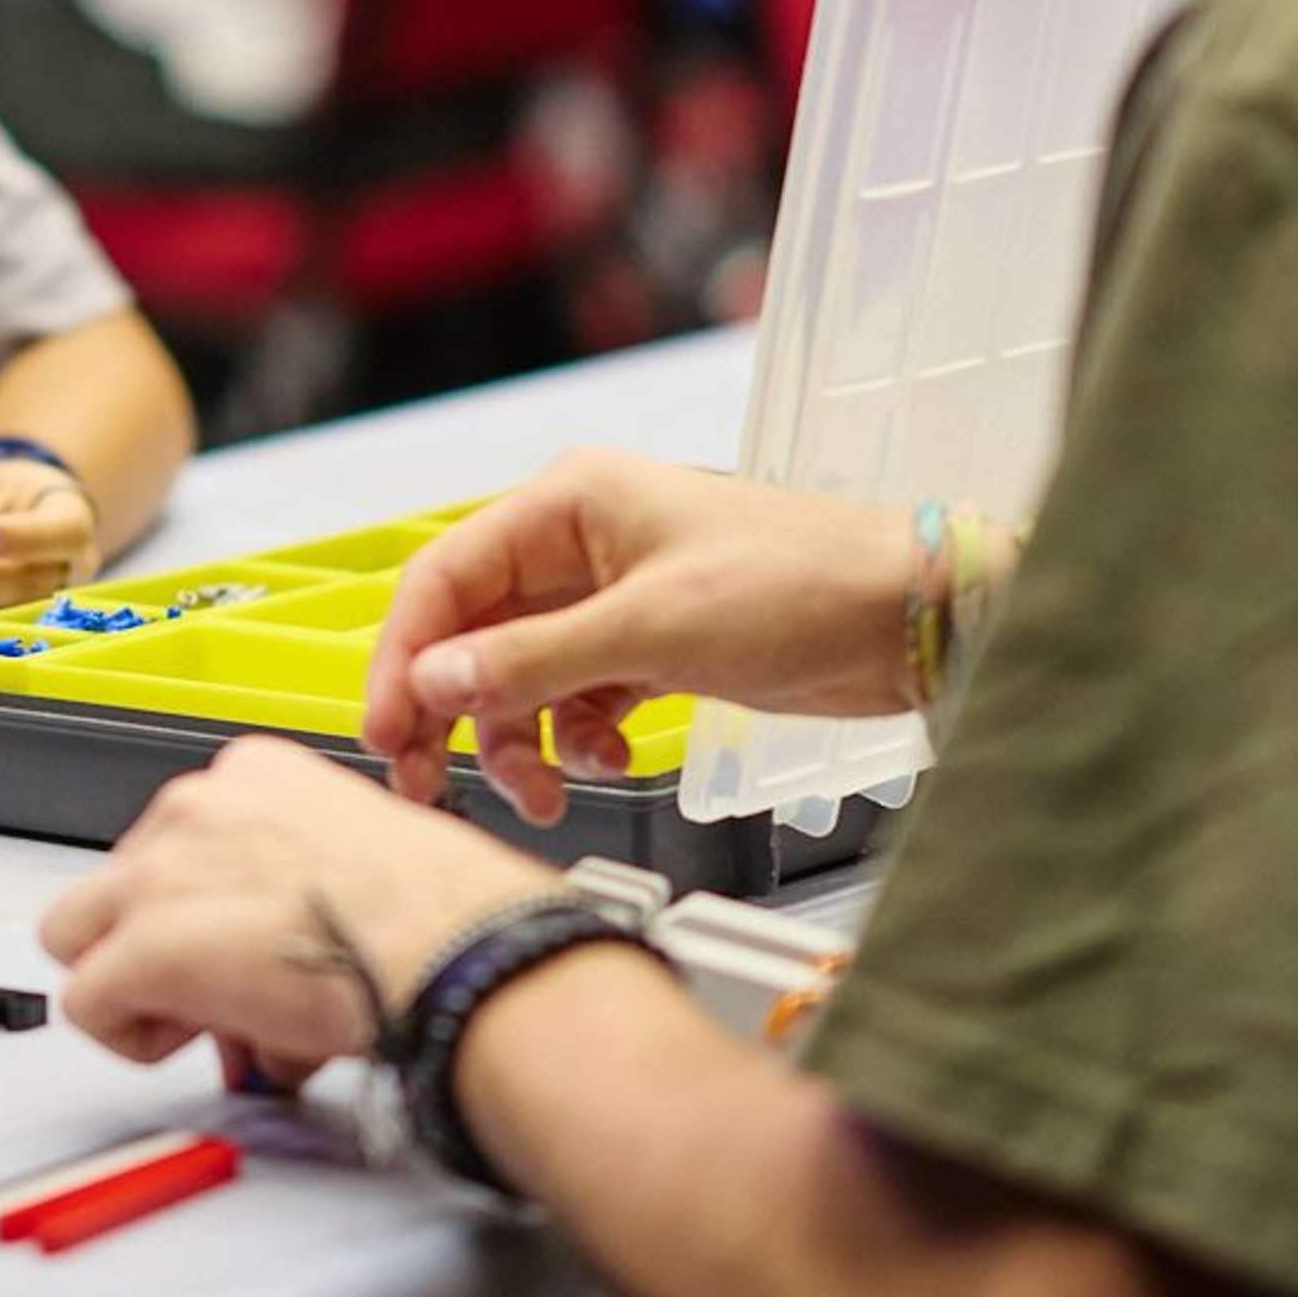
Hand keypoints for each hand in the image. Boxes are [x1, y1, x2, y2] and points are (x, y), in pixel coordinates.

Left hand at [39, 737, 550, 1084]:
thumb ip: (294, 902)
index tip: (250, 951)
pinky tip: (198, 1041)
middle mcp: (196, 808)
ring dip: (130, 984)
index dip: (210, 913)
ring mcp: (160, 873)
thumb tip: (269, 979)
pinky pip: (84, 1003)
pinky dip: (132, 1038)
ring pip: (75, 933)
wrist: (449, 946)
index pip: (180, 843)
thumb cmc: (441, 915)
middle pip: (121, 885)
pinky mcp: (143, 944)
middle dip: (163, 945)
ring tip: (204, 1019)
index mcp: (253, 777)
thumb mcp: (359, 867)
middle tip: (226, 996)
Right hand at [362, 455, 917, 825]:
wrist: (908, 617)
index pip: (445, 577)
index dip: (405, 655)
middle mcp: (579, 544)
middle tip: (428, 781)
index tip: (389, 729)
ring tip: (545, 793)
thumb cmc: (800, 584)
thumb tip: (436, 682)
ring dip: (519, 739)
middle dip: (450, 708)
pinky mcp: (648, 647)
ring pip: (520, 676)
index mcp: (566, 504)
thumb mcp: (653, 628)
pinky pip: (575, 699)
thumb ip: (536, 660)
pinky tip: (611, 763)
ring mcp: (613, 598)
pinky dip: (578, 740)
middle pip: (473, 631)